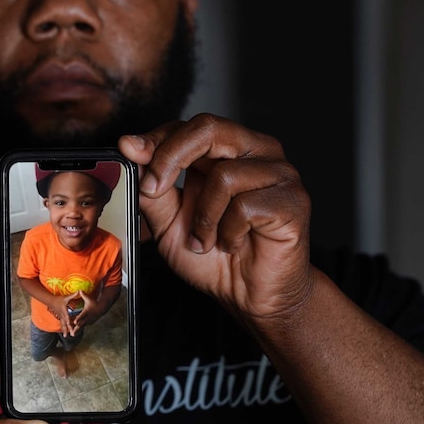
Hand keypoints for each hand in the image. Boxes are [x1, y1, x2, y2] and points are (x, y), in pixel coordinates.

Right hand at [49, 293, 79, 336]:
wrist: (50, 301)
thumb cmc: (59, 299)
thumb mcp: (66, 297)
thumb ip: (73, 295)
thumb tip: (79, 291)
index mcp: (64, 311)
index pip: (67, 317)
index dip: (68, 321)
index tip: (70, 325)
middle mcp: (62, 315)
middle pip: (66, 323)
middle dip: (68, 329)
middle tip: (71, 334)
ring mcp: (60, 317)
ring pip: (63, 325)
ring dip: (65, 330)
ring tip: (66, 336)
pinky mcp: (60, 318)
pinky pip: (62, 324)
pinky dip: (63, 329)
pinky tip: (64, 333)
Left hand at [70, 286, 106, 329]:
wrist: (101, 308)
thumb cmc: (94, 303)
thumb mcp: (88, 299)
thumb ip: (83, 295)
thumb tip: (80, 290)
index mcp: (86, 312)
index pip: (81, 316)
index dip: (78, 319)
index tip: (74, 322)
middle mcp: (87, 318)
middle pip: (81, 324)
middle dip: (76, 329)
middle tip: (72, 333)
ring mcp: (88, 321)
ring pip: (82, 327)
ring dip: (77, 330)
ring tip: (72, 335)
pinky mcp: (89, 323)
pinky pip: (83, 326)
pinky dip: (79, 329)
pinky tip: (74, 332)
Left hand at [118, 113, 313, 321]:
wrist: (249, 296)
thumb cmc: (213, 256)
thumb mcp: (168, 221)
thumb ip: (152, 186)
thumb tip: (131, 148)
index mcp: (226, 150)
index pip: (189, 126)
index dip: (157, 138)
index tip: (129, 152)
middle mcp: (255, 152)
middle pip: (208, 128)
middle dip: (171, 158)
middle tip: (153, 189)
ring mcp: (279, 173)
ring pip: (225, 175)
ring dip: (204, 217)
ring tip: (204, 241)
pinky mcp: (294, 200)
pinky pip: (247, 207)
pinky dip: (228, 232)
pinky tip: (232, 244)